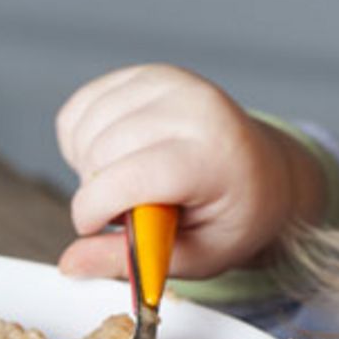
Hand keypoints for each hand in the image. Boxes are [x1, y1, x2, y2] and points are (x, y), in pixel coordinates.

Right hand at [55, 64, 325, 279]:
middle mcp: (195, 107)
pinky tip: (118, 157)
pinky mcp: (146, 75)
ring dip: (88, 166)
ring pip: (86, 129)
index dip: (96, 207)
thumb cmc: (234, 218)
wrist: (266, 174)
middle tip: (132, 210)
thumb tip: (72, 263)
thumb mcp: (197, 256)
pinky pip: (81, 109)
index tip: (94, 227)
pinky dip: (84, 140)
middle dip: (97, 192)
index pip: (132, 176)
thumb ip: (134, 260)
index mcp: (215, 157)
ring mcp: (170, 84)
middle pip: (101, 153)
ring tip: (131, 184)